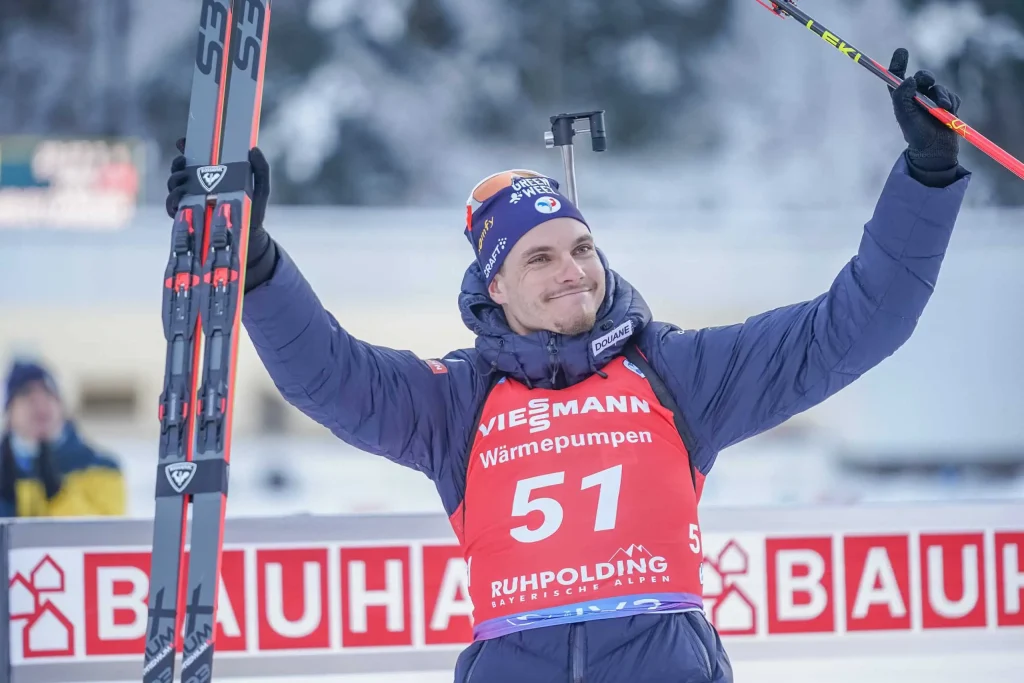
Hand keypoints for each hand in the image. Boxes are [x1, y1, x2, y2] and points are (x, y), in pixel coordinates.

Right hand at [164, 137, 277, 290]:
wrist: (249, 237)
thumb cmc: (253, 210)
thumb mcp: (260, 188)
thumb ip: (261, 169)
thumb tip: (254, 149)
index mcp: (213, 176)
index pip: (195, 158)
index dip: (186, 148)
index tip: (182, 142)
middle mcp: (199, 186)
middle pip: (180, 170)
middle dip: (177, 164)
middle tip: (184, 163)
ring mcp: (191, 200)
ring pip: (173, 185)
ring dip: (174, 180)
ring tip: (184, 181)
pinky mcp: (187, 216)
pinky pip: (172, 207)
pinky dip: (171, 202)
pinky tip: (178, 200)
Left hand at [887, 48, 960, 172]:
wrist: (936, 150)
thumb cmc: (916, 134)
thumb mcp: (904, 116)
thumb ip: (902, 96)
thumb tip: (908, 78)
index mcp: (901, 98)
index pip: (896, 76)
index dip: (898, 62)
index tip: (902, 51)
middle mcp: (915, 97)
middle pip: (921, 76)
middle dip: (926, 76)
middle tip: (927, 81)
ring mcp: (932, 100)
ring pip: (938, 86)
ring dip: (941, 95)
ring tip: (942, 108)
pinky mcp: (947, 105)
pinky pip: (952, 96)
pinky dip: (951, 102)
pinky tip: (949, 113)